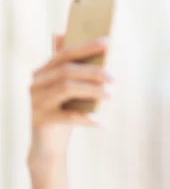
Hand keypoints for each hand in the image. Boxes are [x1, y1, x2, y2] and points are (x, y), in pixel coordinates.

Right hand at [28, 34, 111, 160]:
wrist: (48, 147)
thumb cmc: (64, 114)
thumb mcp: (70, 92)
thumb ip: (75, 71)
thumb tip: (79, 42)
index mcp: (43, 72)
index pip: (65, 54)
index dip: (86, 47)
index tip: (107, 42)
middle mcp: (37, 84)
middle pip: (66, 71)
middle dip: (92, 72)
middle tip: (114, 78)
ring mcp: (37, 102)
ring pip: (67, 89)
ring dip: (92, 91)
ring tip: (111, 96)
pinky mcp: (41, 120)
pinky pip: (68, 116)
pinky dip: (87, 118)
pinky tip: (102, 122)